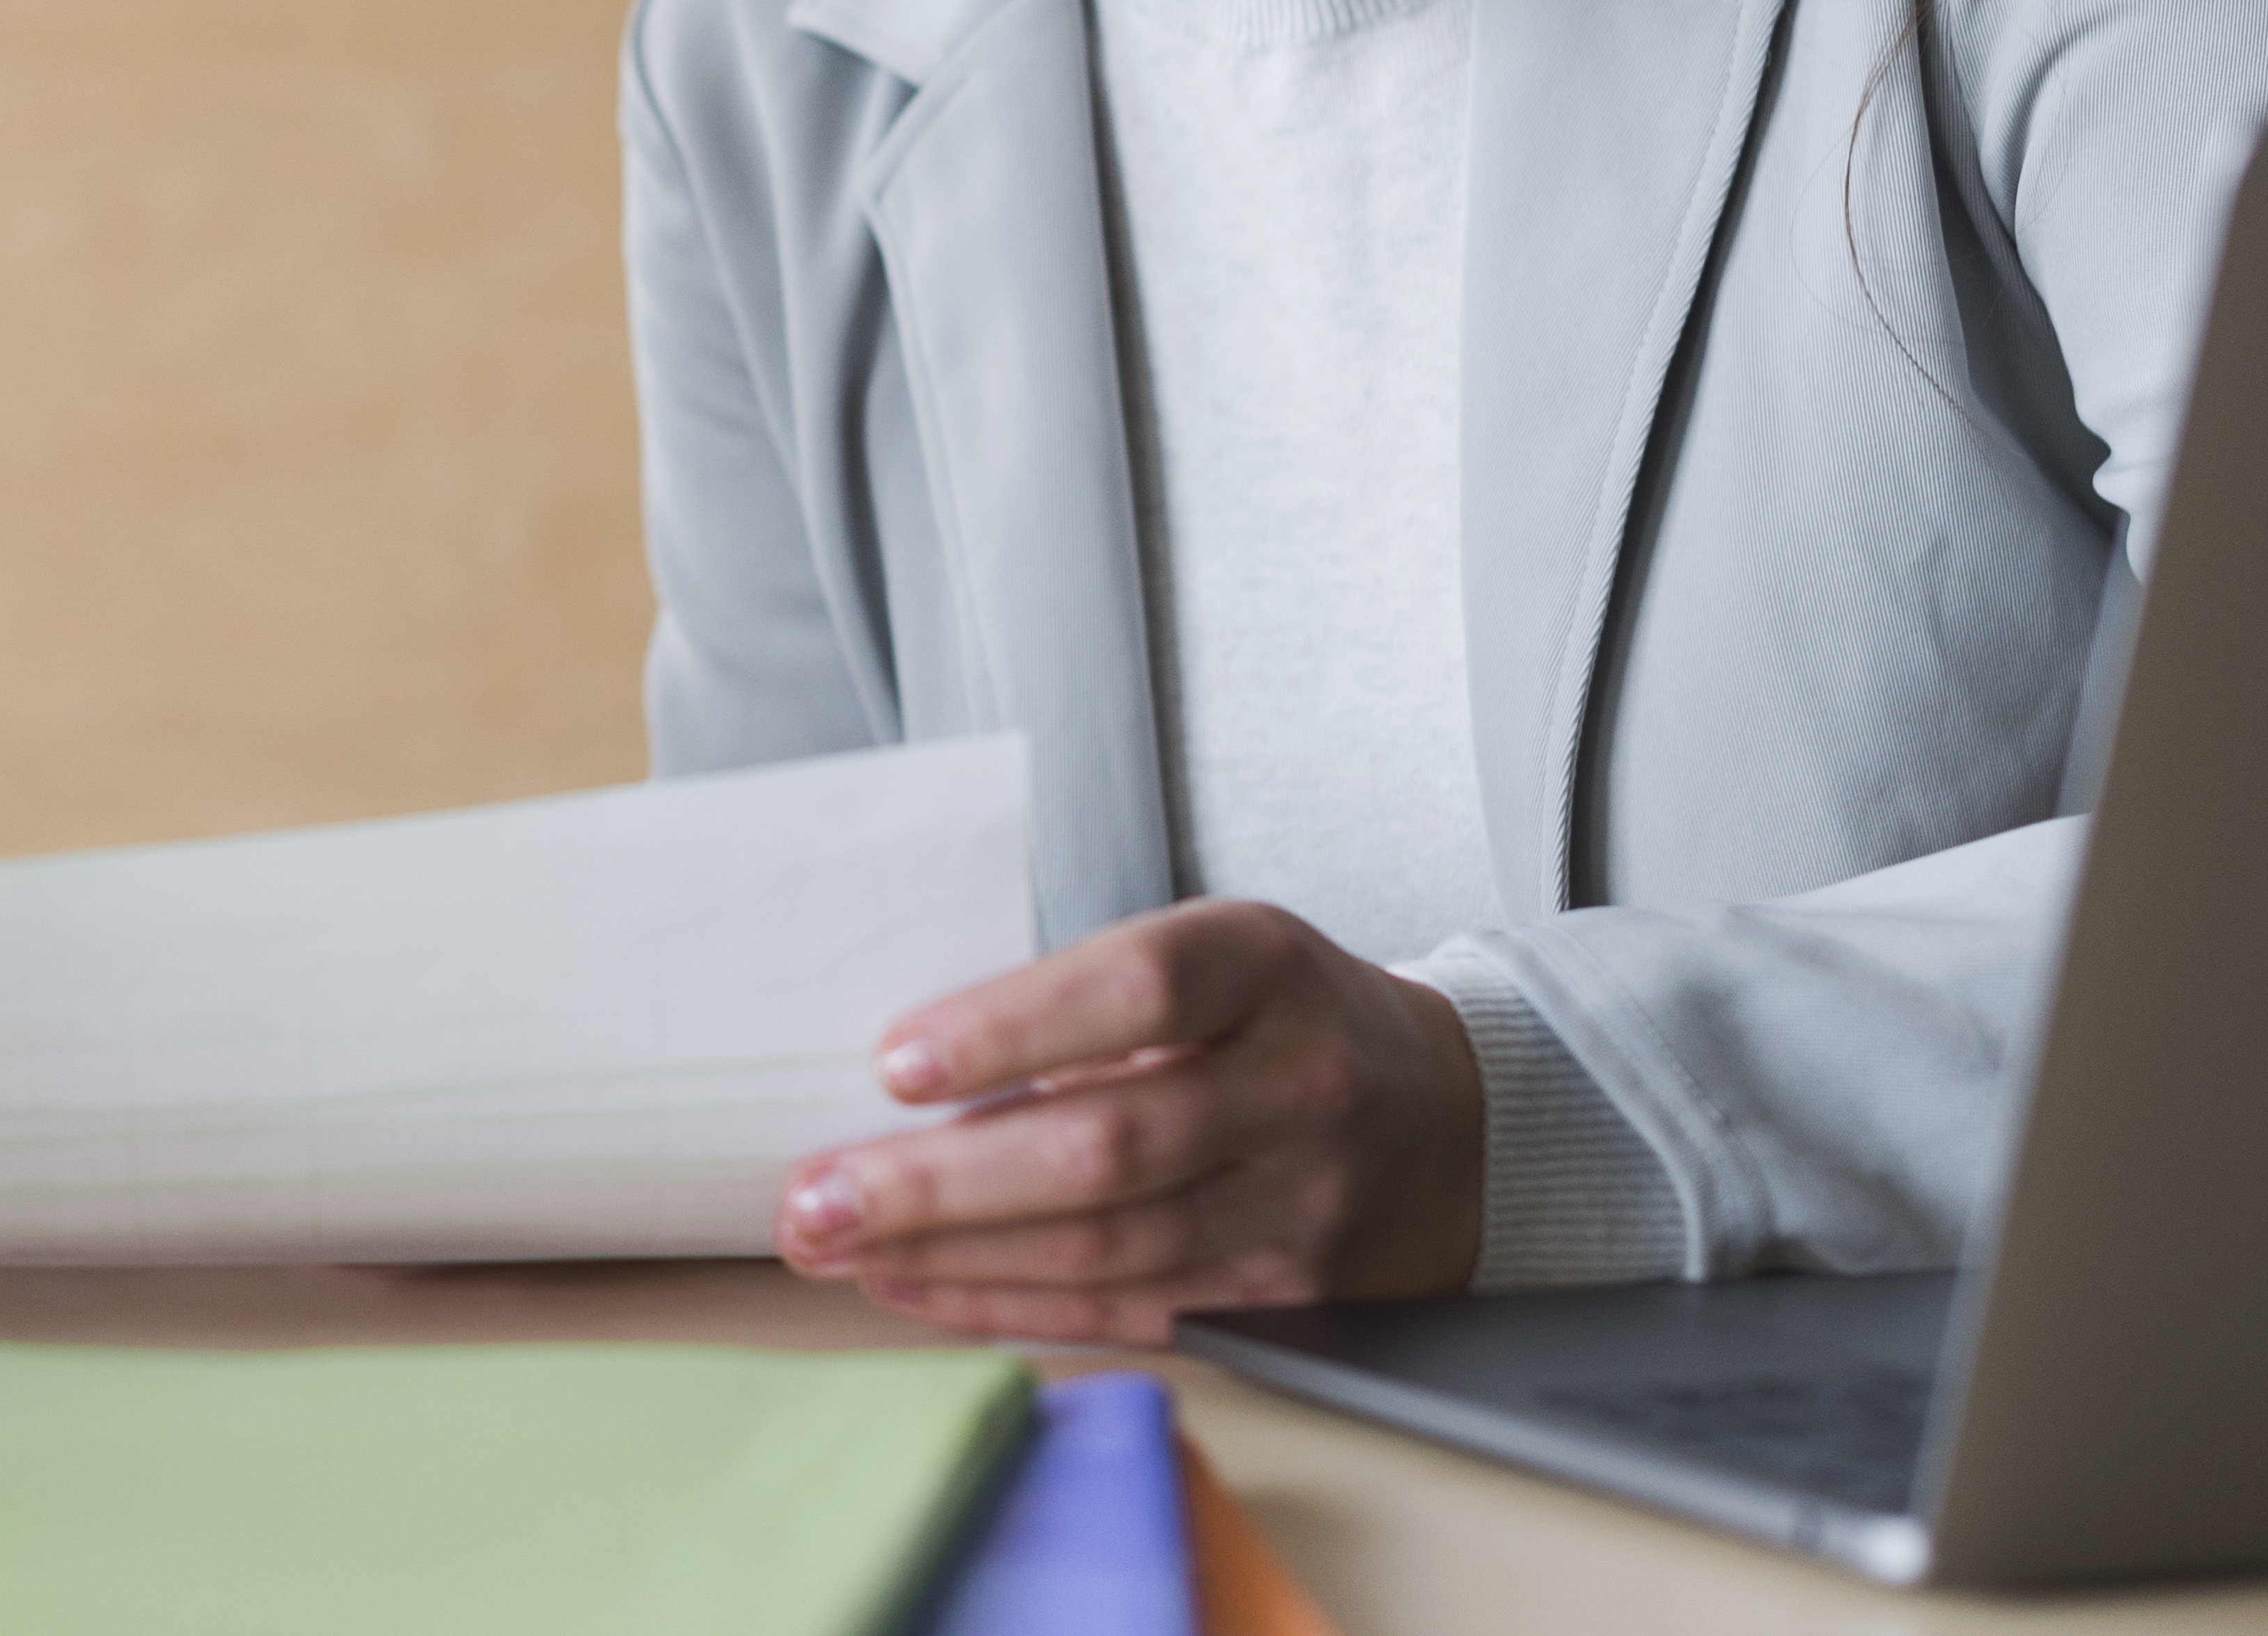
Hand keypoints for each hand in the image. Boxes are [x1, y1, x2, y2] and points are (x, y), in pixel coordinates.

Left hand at [771, 899, 1484, 1343]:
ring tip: (834, 1244)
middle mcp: (1297, 1087)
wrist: (1451, 1120)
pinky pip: (1127, 1314)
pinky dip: (1007, 1305)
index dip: (1011, 1028)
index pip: (1138, 991)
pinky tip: (914, 1288)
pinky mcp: (1287, 1300)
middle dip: (940, 1182)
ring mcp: (1301, 1206)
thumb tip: (903, 1064)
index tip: (892, 1063)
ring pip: (1108, 1246)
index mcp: (1265, 968)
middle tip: (816, 1193)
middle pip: (1107, 1146)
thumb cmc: (1278, 1017)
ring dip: (950, 1254)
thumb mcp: (1213, 954)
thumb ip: (1087, 996)